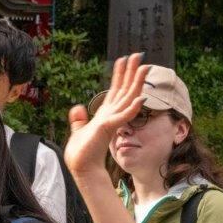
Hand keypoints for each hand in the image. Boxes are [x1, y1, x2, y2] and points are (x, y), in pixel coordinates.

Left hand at [63, 54, 147, 179]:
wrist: (83, 168)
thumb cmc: (82, 152)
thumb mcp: (78, 130)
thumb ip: (79, 119)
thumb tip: (78, 107)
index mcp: (105, 114)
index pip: (115, 90)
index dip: (119, 74)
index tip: (123, 59)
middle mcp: (112, 115)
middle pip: (125, 89)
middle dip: (132, 72)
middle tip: (139, 55)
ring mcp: (113, 121)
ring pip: (128, 98)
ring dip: (136, 82)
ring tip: (144, 67)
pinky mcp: (110, 128)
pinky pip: (125, 115)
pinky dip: (133, 107)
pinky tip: (141, 96)